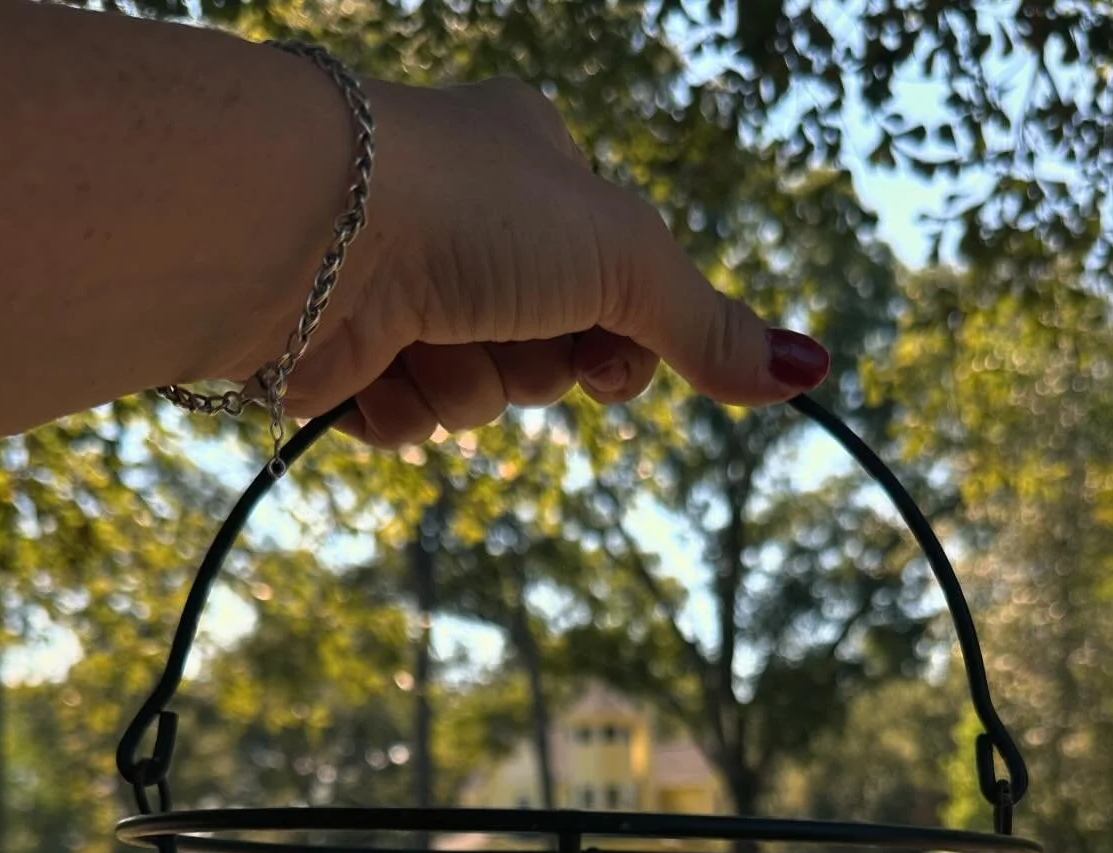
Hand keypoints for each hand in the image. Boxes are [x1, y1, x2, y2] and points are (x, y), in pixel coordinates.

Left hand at [241, 77, 830, 446]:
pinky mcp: (341, 349)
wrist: (304, 232)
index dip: (619, 341)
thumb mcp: (622, 259)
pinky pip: (405, 421)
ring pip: (477, 396)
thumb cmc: (471, 211)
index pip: (617, 290)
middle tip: (503, 322)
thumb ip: (706, 326)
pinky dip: (398, 408)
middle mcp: (469, 223)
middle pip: (547, 354)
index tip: (604, 354)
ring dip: (465, 387)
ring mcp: (401, 286)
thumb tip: (808, 374)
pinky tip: (371, 363)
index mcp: (538, 170)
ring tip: (427, 334)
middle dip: (532, 363)